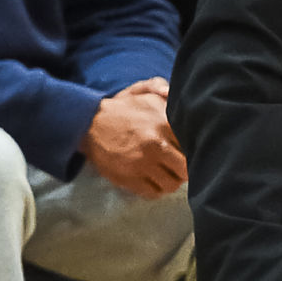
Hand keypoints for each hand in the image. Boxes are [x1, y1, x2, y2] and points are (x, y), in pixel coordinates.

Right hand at [80, 82, 186, 198]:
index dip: (194, 148)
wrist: (86, 124)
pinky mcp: (129, 179)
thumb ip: (162, 88)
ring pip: (171, 184)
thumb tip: (173, 94)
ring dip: (172, 181)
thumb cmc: (121, 109)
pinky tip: (154, 179)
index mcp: (163, 123)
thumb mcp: (142, 92)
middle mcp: (155, 145)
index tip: (190, 148)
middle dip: (186, 169)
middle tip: (180, 164)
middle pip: (186, 169)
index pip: (193, 144)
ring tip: (167, 172)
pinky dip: (156, 189)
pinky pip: (153, 193)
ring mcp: (142, 164)